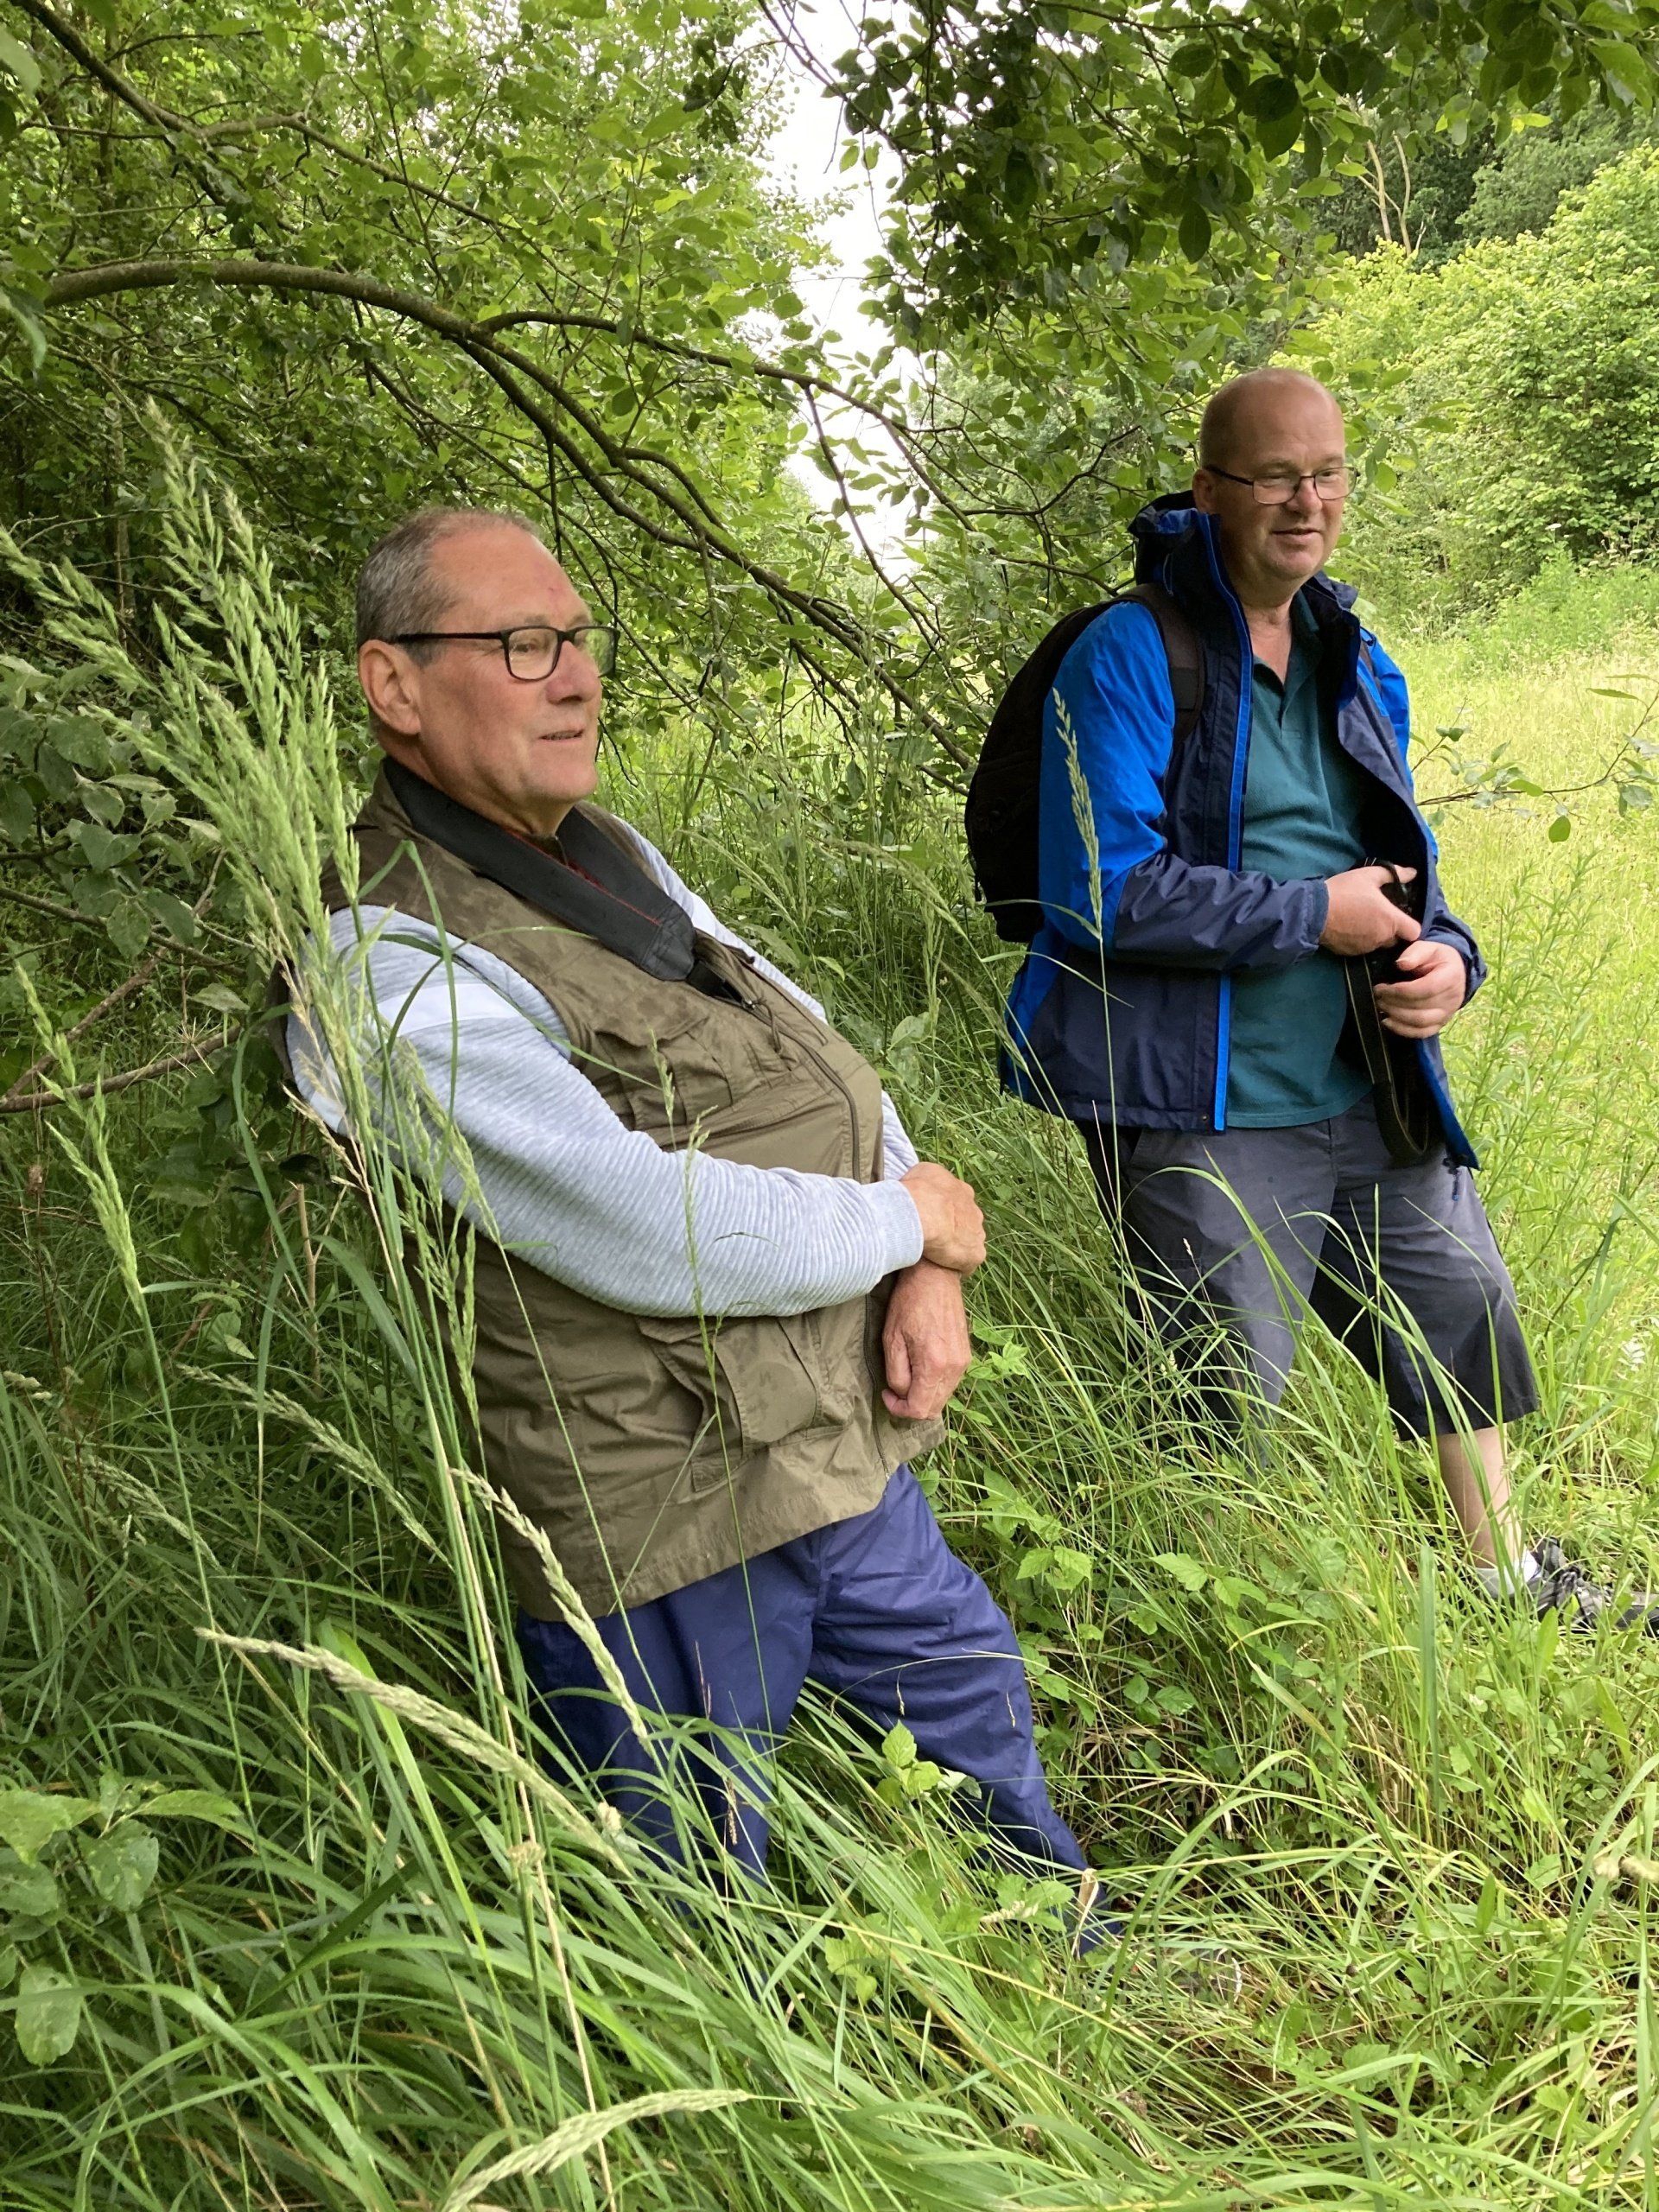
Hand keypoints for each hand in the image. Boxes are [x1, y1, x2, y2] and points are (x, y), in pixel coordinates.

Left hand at [882, 1260, 971, 1420]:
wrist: (936, 1277)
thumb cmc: (909, 1303)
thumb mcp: (892, 1339)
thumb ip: (896, 1373)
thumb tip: (901, 1393)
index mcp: (935, 1365)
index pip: (919, 1409)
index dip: (899, 1409)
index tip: (886, 1395)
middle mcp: (955, 1368)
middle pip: (934, 1408)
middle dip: (911, 1406)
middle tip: (893, 1390)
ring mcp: (963, 1362)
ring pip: (943, 1398)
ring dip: (923, 1396)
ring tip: (905, 1377)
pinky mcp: (965, 1355)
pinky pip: (950, 1383)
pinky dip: (934, 1385)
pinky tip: (920, 1369)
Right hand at [900, 1162, 984, 1274]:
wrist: (923, 1212)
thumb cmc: (918, 1191)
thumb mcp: (921, 1172)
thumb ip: (929, 1179)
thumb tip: (925, 1183)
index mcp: (963, 1191)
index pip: (957, 1202)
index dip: (943, 1210)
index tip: (930, 1216)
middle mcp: (975, 1211)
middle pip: (965, 1222)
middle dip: (952, 1228)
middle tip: (932, 1236)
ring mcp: (978, 1233)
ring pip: (968, 1242)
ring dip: (955, 1248)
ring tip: (934, 1256)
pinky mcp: (976, 1254)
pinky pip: (967, 1263)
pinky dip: (957, 1266)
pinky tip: (941, 1269)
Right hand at [1320, 865, 1420, 957]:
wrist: (1313, 912)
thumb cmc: (1344, 891)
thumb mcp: (1368, 875)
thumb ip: (1394, 874)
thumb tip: (1413, 872)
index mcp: (1391, 920)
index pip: (1414, 932)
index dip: (1410, 926)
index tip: (1402, 917)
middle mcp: (1382, 937)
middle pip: (1396, 939)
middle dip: (1391, 929)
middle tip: (1378, 915)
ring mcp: (1367, 947)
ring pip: (1379, 944)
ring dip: (1375, 935)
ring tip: (1362, 920)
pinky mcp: (1352, 953)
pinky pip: (1363, 947)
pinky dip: (1361, 940)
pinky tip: (1350, 928)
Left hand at [1373, 938, 1467, 1037]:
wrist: (1453, 972)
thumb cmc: (1436, 959)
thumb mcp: (1429, 948)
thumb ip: (1415, 953)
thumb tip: (1401, 963)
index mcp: (1451, 977)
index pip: (1426, 989)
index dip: (1401, 990)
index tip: (1381, 987)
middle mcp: (1452, 999)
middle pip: (1420, 1007)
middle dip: (1393, 1003)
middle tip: (1377, 996)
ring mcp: (1446, 1014)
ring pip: (1419, 1022)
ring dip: (1395, 1016)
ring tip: (1380, 1005)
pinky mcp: (1439, 1024)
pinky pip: (1421, 1033)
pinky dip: (1402, 1030)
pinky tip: (1387, 1021)